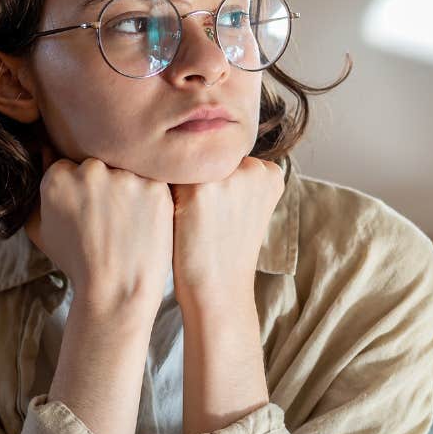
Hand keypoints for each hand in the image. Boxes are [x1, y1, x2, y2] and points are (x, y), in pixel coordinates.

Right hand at [25, 145, 172, 314]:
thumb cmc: (77, 265)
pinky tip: (144, 222)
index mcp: (57, 178)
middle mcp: (89, 171)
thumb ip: (38, 193)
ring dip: (127, 189)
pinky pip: (153, 181)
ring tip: (128, 223)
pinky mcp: (155, 186)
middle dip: (102, 185)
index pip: (68, 165)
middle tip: (109, 218)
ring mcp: (124, 177)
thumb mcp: (42, 231)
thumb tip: (44, 154)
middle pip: (97, 164)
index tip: (86, 211)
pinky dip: (150, 198)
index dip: (79, 190)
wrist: (116, 291)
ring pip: (126, 170)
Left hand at [169, 156, 284, 302]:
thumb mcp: (246, 208)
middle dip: (197, 181)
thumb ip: (236, 176)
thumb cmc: (225, 250)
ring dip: (176, 184)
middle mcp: (253, 168)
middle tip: (201, 218)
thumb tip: (198, 143)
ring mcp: (226, 177)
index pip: (226, 157)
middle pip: (206, 156)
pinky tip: (171, 217)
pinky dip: (162, 193)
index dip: (212, 183)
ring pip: (186, 164)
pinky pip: (166, 175)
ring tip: (186, 219)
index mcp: (270, 173)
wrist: (218, 291)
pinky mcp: (198, 190)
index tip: (215, 211)